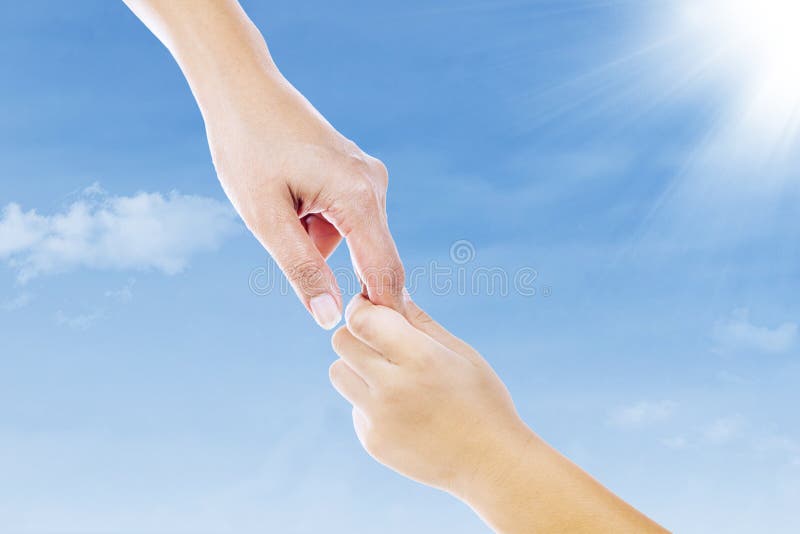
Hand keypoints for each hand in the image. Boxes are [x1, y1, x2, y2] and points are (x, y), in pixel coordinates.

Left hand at [124, 0, 404, 328]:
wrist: (241, 89)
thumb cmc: (247, 147)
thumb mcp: (265, 217)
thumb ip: (302, 269)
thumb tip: (331, 319)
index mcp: (358, 197)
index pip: (385, 271)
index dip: (383, 311)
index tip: (375, 344)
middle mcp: (373, 185)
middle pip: (371, 257)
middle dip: (338, 271)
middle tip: (294, 257)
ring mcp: (367, 176)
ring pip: (353, 237)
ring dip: (319, 242)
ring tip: (279, 211)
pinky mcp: (355, 173)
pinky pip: (345, 217)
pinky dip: (318, 223)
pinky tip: (289, 199)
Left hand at [330, 293, 524, 493]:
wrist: (490, 463)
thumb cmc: (482, 400)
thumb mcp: (460, 353)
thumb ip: (420, 322)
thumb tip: (391, 293)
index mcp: (420, 359)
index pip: (361, 319)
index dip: (361, 307)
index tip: (372, 307)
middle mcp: (392, 388)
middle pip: (342, 341)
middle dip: (357, 333)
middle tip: (381, 339)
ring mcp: (379, 419)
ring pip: (338, 372)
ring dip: (356, 366)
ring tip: (389, 374)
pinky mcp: (372, 442)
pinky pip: (353, 406)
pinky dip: (369, 400)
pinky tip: (401, 409)